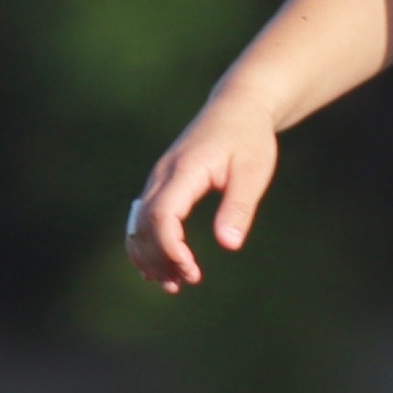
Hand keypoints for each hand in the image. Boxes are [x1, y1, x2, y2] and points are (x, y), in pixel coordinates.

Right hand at [127, 101, 281, 291]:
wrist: (237, 108)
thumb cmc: (249, 138)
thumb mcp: (253, 172)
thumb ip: (239, 206)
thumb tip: (229, 244)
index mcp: (184, 170)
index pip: (162, 215)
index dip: (170, 247)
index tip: (191, 270)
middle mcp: (163, 175)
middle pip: (144, 225)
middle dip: (161, 258)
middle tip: (189, 280)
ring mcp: (158, 179)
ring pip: (138, 225)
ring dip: (150, 257)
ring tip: (174, 284)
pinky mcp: (161, 185)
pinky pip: (143, 219)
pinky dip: (148, 245)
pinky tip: (161, 269)